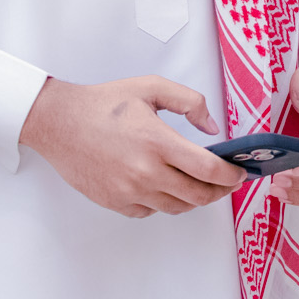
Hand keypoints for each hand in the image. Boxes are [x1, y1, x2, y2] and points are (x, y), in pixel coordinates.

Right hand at [19, 75, 242, 217]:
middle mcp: (145, 172)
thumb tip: (212, 127)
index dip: (231, 176)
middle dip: (220, 192)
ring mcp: (129, 191)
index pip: (208, 170)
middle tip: (227, 183)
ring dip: (194, 198)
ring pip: (177, 207)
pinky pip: (151, 211)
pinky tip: (165, 185)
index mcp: (158, 142)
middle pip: (198, 196)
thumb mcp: (152, 88)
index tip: (239, 173)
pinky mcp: (115, 202)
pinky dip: (164, 202)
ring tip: (200, 184)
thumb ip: (190, 103)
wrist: (59, 122)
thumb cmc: (103, 103)